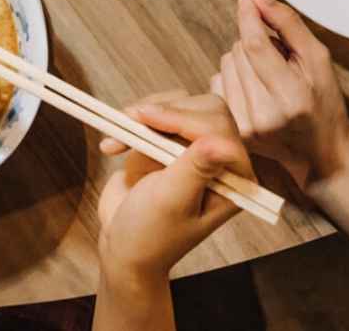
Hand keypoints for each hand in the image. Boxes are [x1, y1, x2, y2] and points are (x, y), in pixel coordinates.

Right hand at [97, 93, 253, 283]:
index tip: (146, 119)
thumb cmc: (150, 233)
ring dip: (146, 114)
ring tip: (119, 132)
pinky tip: (114, 144)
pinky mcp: (171, 144)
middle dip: (166, 112)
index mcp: (234, 179)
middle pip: (205, 110)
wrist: (122, 243)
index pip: (219, 130)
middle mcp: (221, 161)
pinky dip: (134, 121)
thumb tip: (221, 144)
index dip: (183, 120)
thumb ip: (195, 170)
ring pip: (181, 105)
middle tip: (132, 120)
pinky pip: (160, 113)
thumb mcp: (171, 202)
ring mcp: (195, 150)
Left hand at [210, 0, 348, 190]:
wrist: (321, 153)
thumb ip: (288, 24)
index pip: (256, 46)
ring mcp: (245, 126)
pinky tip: (254, 87)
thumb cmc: (324, 103)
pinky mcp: (233, 130)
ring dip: (243, 59)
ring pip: (226, 64)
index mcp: (292, 96)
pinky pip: (219, 82)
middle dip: (253, 42)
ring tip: (268, 74)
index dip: (248, 18)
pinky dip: (234, 76)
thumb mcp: (318, 60)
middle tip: (277, 56)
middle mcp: (264, 114)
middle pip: (239, 52)